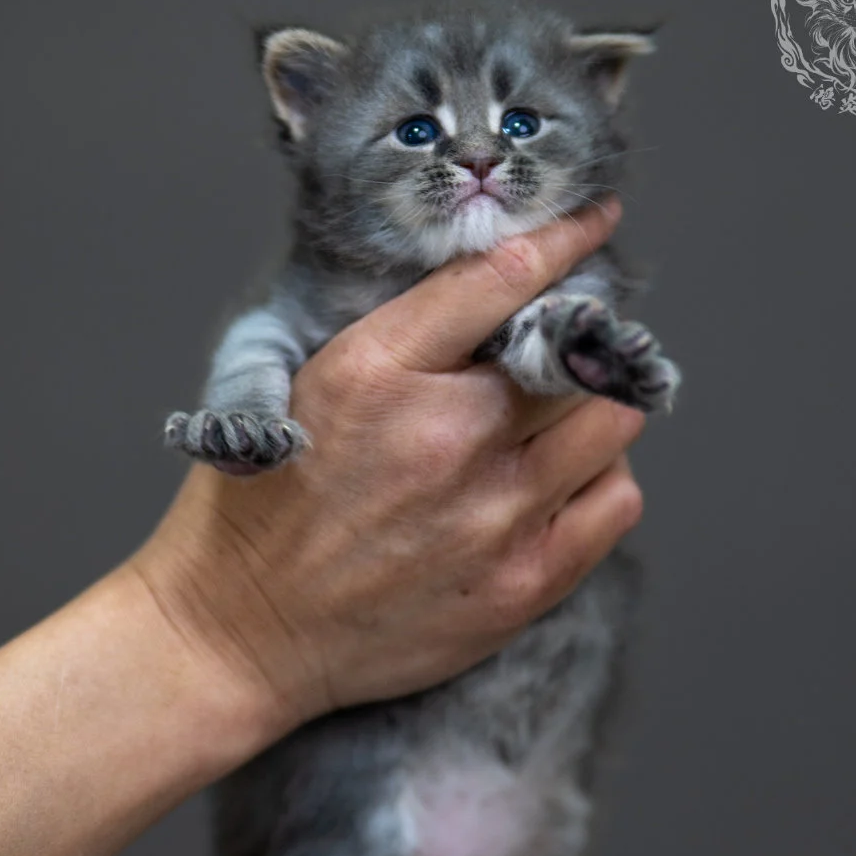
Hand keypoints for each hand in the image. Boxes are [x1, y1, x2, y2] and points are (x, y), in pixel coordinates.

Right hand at [133, 201, 645, 741]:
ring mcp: (495, 515)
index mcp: (379, 371)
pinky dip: (604, 479)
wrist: (237, 636)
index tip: (594, 220)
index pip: (504, 276)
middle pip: (576, 351)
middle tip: (562, 352)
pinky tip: (562, 484)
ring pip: (612, 421)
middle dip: (576, 341)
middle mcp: (448, 435)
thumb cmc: (258, 512)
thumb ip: (396, 339)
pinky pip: (617, 502)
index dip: (565, 238)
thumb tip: (494, 295)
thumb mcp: (294, 386)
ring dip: (595, 408)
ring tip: (559, 423)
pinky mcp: (523, 583)